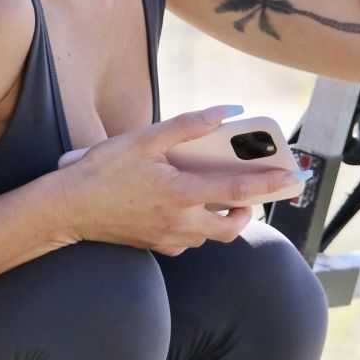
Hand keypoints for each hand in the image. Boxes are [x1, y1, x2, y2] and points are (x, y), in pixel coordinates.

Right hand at [52, 106, 306, 256]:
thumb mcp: (143, 139)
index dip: (268, 183)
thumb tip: (224, 113)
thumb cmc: (101, 171)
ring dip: (220, 218)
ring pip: (210, 235)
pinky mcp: (155, 246)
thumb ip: (186, 126)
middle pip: (231, 225)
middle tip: (249, 192)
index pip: (236, 191)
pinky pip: (187, 241)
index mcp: (180, 194)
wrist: (67, 209)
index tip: (292, 176)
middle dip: (248, 210)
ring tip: (215, 195)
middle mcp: (179, 222)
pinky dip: (195, 227)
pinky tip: (183, 208)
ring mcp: (167, 238)